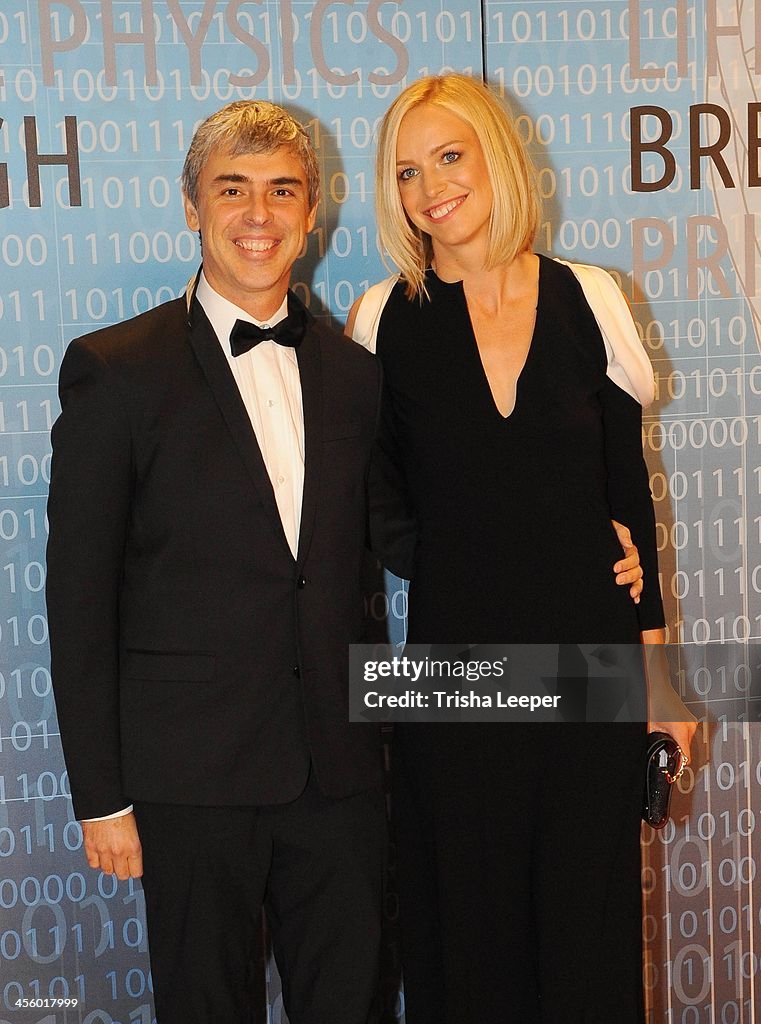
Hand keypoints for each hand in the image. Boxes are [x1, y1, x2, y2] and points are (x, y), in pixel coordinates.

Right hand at [82, 813, 142, 879]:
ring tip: (112, 858)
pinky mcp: (90, 848)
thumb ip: (134, 844)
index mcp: (132, 846)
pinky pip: (93, 864)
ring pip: (107, 871)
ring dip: (110, 866)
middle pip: (122, 875)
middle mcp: (118, 852)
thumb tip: (135, 855)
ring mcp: (103, 851)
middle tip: (124, 864)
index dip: (136, 870)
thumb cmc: (121, 809)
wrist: (104, 801)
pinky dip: (97, 861)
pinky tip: (101, 855)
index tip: (135, 868)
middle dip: (124, 870)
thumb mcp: (135, 828)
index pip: (136, 872)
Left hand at [611, 519, 642, 602]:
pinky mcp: (624, 578)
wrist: (592, 540)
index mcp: (628, 549)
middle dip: (629, 576)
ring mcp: (628, 570)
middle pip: (637, 570)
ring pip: (638, 579)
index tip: (615, 568)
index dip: (626, 564)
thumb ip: (621, 533)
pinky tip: (634, 598)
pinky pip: (635, 586)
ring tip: (630, 593)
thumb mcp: (612, 528)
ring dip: (636, 587)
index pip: (633, 557)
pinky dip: (637, 593)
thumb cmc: (604, 533)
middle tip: (618, 580)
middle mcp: (630, 560)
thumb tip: (628, 544)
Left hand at [642, 629, 697, 759]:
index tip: (673, 771)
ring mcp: (691, 722)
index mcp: (681, 730)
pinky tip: (669, 730)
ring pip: (687, 741)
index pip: (686, 757)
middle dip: (676, 752)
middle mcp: (690, 727)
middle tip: (665, 753)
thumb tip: (654, 752)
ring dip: (677, 743)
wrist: (657, 686)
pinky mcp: (690, 719)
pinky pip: (686, 733)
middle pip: (686, 749)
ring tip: (665, 737)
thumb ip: (655, 742)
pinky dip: (679, 735)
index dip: (678, 765)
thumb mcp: (651, 727)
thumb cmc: (654, 702)